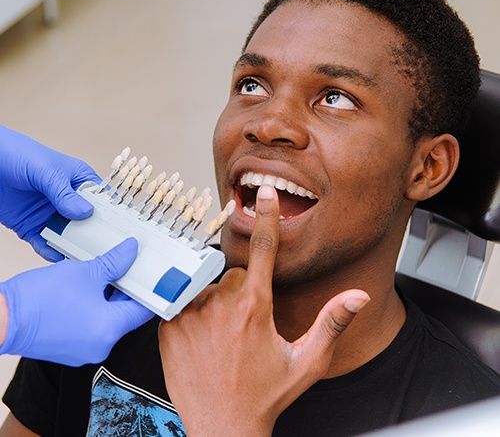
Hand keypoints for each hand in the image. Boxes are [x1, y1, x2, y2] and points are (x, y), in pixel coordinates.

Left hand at [0, 126, 99, 260]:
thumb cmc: (18, 154)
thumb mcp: (46, 172)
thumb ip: (65, 194)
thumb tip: (86, 213)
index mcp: (79, 181)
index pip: (102, 200)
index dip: (112, 215)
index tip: (121, 231)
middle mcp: (68, 200)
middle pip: (87, 222)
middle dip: (94, 236)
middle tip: (103, 251)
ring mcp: (50, 214)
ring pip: (68, 236)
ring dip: (74, 247)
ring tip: (82, 259)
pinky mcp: (31, 226)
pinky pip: (44, 243)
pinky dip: (50, 251)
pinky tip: (56, 257)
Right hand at [0, 238, 153, 365]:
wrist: (0, 319)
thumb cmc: (39, 300)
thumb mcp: (85, 272)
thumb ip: (114, 262)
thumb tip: (130, 252)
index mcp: (110, 330)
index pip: (144, 310)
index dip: (150, 289)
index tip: (153, 276)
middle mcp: (101, 346)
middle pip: (126, 314)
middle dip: (127, 290)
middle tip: (128, 268)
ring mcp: (84, 350)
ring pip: (108, 319)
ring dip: (109, 297)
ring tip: (106, 274)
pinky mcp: (70, 349)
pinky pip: (92, 326)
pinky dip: (94, 308)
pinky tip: (89, 288)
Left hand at [158, 185, 369, 435]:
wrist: (221, 427)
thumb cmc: (265, 395)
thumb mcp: (307, 362)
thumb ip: (332, 323)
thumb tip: (357, 298)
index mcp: (256, 306)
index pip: (263, 248)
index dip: (267, 217)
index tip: (266, 193)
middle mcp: (220, 304)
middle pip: (234, 273)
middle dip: (243, 289)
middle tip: (246, 325)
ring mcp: (191, 313)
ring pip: (209, 286)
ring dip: (218, 301)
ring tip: (224, 337)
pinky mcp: (169, 325)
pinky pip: (185, 300)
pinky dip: (195, 310)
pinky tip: (204, 338)